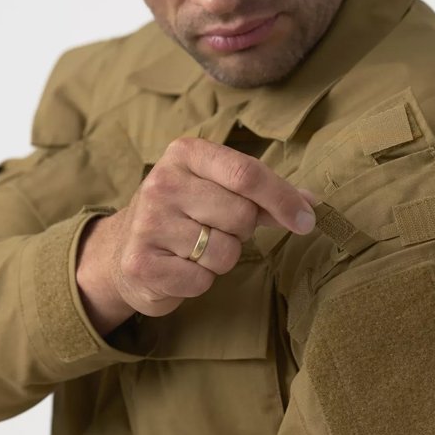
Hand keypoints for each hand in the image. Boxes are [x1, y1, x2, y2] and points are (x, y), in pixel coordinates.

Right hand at [76, 138, 315, 334]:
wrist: (122, 246)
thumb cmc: (185, 211)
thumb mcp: (219, 188)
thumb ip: (264, 193)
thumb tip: (311, 204)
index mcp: (186, 153)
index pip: (246, 173)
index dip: (283, 199)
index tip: (307, 220)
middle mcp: (162, 182)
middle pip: (241, 215)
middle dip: (242, 230)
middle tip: (219, 228)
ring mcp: (148, 222)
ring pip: (224, 252)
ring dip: (222, 257)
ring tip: (197, 247)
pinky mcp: (140, 262)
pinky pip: (201, 281)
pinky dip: (200, 280)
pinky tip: (181, 266)